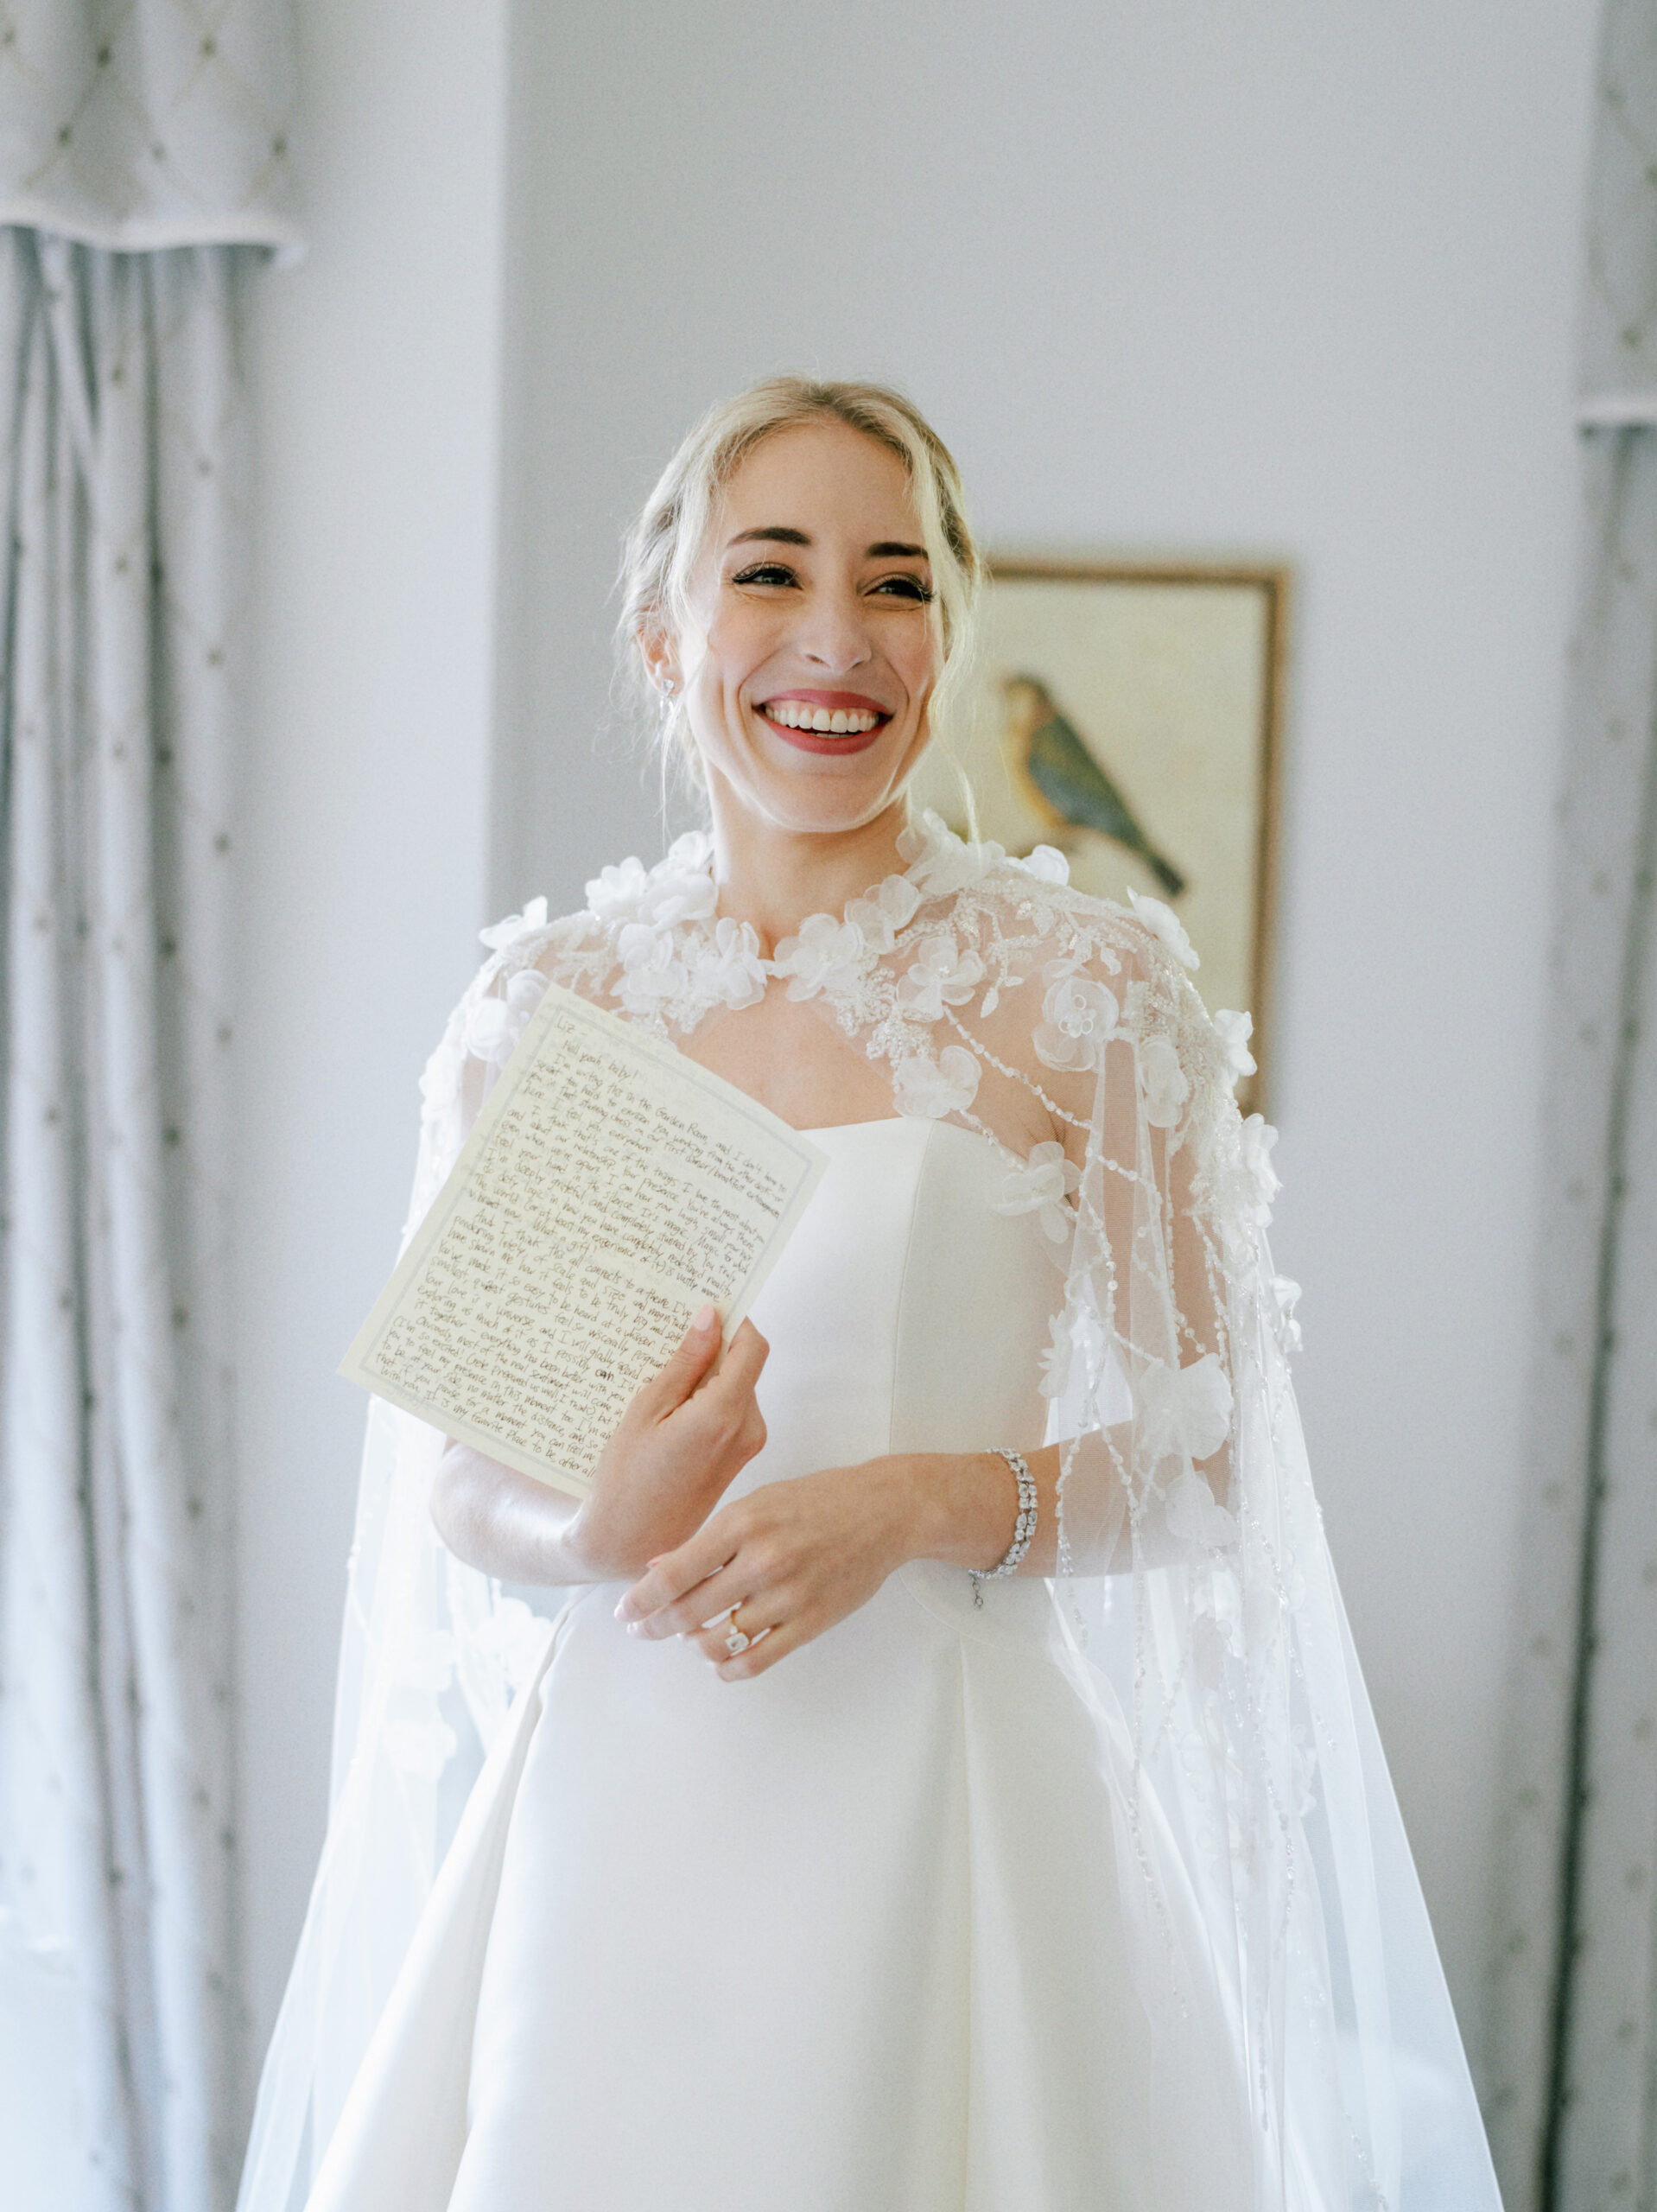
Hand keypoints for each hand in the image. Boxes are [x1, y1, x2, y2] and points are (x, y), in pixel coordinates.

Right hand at [565, 1306, 769, 1581]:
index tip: (707, 1308)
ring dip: (709, 1377)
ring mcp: (748, 1444)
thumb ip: (685, 1362)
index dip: (734, 1321)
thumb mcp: (647, 1410)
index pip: (752, 1346)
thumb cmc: (627, 1477)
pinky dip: (710, 1401)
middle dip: (714, 1349)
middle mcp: (747, 1428)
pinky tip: (674, 1414)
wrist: (630, 1540)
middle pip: (744, 1364)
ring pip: (738, 1387)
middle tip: (671, 1346)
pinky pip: (733, 1411)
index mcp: (723, 1413)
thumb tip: (711, 1317)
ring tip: (665, 1388)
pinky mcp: (741, 1455)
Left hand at [613, 1456, 924, 1679]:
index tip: (624, 1614)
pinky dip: (728, 1667)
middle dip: (657, 1627)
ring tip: (691, 1637)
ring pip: (718, 1642)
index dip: (640, 1601)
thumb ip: (709, 1538)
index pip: (673, 1574)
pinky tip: (721, 1659)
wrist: (884, 1510)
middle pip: (689, 1612)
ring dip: (693, 1646)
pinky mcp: (811, 1622)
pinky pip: (756, 1661)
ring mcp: (788, 1595)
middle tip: (644, 1630)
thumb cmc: (817, 1500)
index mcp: (742, 1523)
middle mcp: (761, 1560)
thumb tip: (659, 1569)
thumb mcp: (758, 1501)